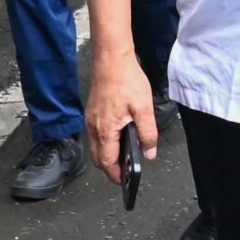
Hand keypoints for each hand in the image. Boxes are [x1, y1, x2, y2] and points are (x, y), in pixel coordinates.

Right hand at [85, 48, 158, 184]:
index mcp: (105, 130)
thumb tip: (149, 153)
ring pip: (96, 147)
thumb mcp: (144, 108)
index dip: (116, 175)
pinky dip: (106, 142)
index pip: (106, 163)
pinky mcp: (92, 113)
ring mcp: (90, 120)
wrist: (111, 59)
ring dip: (109, 154)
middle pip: (98, 158)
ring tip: (126, 153)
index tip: (126, 180)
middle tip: (127, 168)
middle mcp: (93, 127)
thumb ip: (147, 134)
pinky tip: (119, 135)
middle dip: (111, 167)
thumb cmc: (126, 80)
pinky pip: (96, 135)